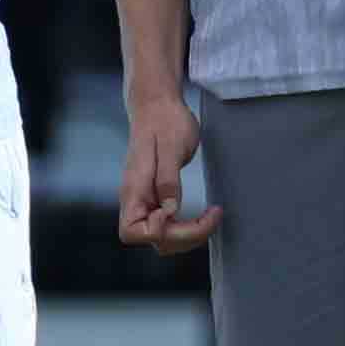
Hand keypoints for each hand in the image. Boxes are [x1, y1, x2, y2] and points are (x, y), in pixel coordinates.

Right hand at [118, 78, 215, 248]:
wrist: (158, 105)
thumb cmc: (164, 120)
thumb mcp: (171, 147)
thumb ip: (168, 180)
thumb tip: (169, 211)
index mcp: (134, 188)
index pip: (133, 231)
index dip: (159, 232)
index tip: (178, 213)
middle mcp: (136, 200)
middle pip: (152, 240)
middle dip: (184, 237)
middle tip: (212, 216)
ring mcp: (146, 200)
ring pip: (163, 238)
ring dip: (189, 235)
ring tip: (211, 217)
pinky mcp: (157, 199)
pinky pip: (170, 226)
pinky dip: (188, 227)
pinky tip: (203, 216)